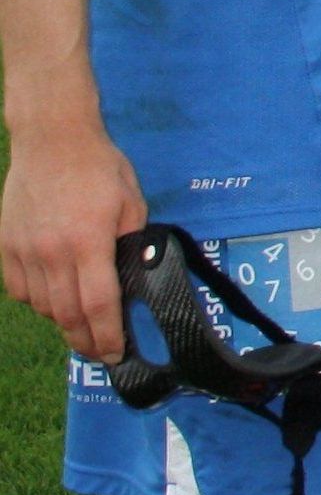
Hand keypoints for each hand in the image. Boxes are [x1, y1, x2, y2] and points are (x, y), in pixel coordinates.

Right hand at [1, 109, 146, 359]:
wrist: (52, 140)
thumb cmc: (100, 168)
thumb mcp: (132, 204)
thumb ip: (132, 244)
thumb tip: (133, 280)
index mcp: (88, 242)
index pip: (98, 304)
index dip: (107, 335)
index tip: (115, 354)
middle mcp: (51, 252)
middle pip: (66, 313)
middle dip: (84, 339)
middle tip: (99, 353)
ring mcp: (23, 250)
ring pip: (41, 305)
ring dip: (61, 321)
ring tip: (80, 327)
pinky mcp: (4, 245)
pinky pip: (18, 289)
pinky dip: (36, 301)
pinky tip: (52, 299)